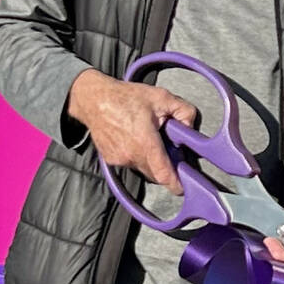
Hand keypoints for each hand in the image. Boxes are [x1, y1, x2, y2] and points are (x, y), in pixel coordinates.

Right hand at [67, 69, 198, 193]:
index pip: (163, 174)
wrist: (93, 99)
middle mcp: (131, 155)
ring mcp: (120, 159)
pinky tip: (135, 139)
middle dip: (165, 167)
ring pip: (143, 169)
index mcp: (145, 142)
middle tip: (169, 150)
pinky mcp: (111, 160)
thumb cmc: (124, 97)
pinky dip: (137, 156)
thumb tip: (190, 127)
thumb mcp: (162, 97)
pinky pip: (131, 164)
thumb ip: (184, 111)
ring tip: (148, 138)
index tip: (183, 187)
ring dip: (150, 160)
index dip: (176, 184)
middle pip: (155, 173)